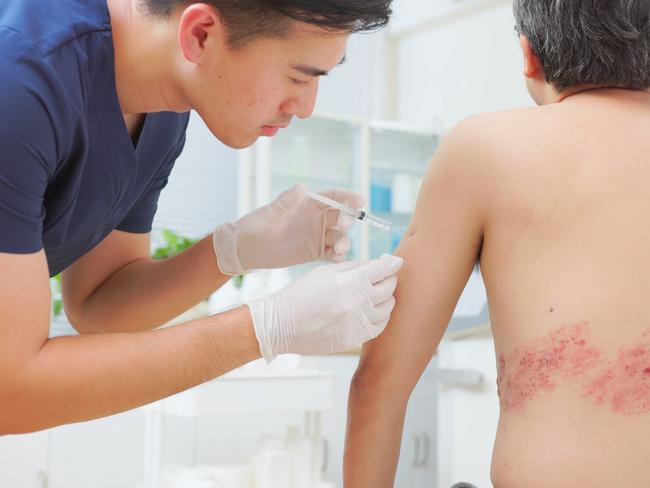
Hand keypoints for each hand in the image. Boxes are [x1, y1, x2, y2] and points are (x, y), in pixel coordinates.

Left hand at [212, 183, 364, 274]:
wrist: (247, 249)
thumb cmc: (255, 225)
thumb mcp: (270, 213)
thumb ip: (286, 202)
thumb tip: (302, 187)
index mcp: (309, 203)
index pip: (334, 197)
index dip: (349, 197)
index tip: (360, 201)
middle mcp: (317, 218)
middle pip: (341, 216)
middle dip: (346, 220)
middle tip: (342, 225)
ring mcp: (318, 236)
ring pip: (340, 236)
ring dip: (344, 241)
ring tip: (338, 248)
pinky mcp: (315, 252)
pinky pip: (332, 254)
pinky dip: (338, 256)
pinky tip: (336, 258)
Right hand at [245, 254, 403, 362]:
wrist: (281, 324)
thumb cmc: (300, 295)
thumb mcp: (325, 272)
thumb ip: (354, 267)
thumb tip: (378, 265)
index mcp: (350, 281)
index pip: (384, 269)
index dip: (392, 263)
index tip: (395, 262)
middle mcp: (357, 302)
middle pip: (389, 288)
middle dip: (388, 279)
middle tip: (382, 277)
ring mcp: (357, 322)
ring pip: (387, 308)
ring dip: (385, 298)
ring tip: (374, 294)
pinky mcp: (354, 338)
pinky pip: (379, 326)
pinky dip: (380, 316)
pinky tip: (371, 311)